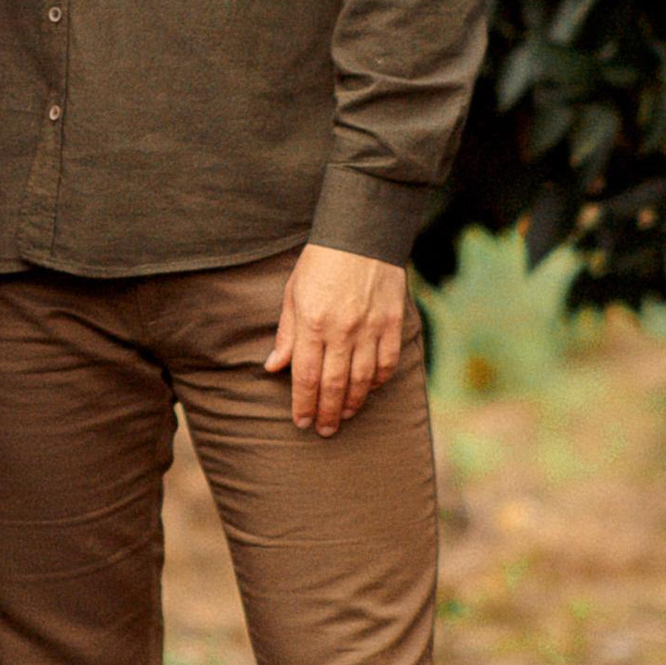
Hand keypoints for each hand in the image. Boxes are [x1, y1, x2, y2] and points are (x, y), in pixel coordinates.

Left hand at [264, 242, 408, 437]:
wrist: (362, 234)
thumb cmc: (321, 263)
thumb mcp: (293, 293)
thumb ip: (286, 334)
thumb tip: (273, 367)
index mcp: (312, 322)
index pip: (305, 376)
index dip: (302, 403)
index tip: (301, 421)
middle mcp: (341, 330)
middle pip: (334, 384)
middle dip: (327, 413)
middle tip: (324, 430)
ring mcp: (370, 328)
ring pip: (362, 379)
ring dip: (353, 403)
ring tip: (344, 416)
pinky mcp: (392, 323)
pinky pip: (387, 363)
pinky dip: (379, 381)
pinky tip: (370, 389)